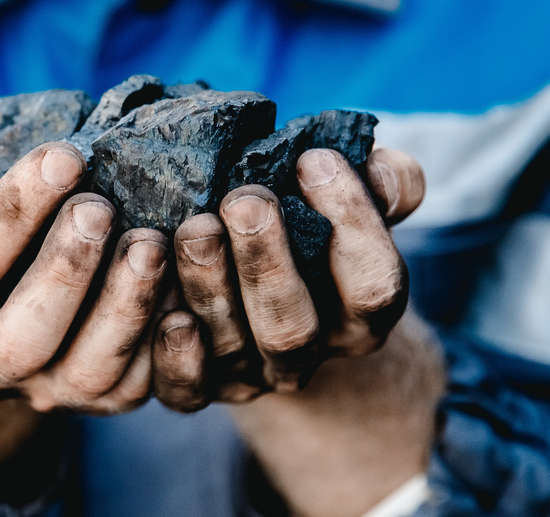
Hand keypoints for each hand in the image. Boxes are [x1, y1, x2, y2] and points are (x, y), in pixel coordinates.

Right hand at [0, 135, 169, 492]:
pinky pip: (140, 384)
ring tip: (151, 243)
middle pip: (22, 341)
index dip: (10, 215)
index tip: (61, 155)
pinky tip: (184, 285)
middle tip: (101, 208)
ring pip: (86, 374)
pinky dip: (165, 343)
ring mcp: (47, 389)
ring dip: (123, 309)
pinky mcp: (104, 398)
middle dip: (64, 273)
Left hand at [152, 147, 425, 408]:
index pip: (374, 285)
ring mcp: (251, 376)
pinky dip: (172, 353)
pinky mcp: (197, 389)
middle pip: (293, 327)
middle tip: (243, 202)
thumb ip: (386, 181)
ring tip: (192, 229)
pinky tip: (163, 305)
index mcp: (360, 313)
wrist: (259, 292)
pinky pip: (185, 389)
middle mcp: (309, 353)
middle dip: (267, 264)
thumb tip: (379, 170)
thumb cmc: (310, 227)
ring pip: (234, 346)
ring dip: (209, 287)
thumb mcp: (356, 199)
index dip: (351, 223)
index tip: (314, 159)